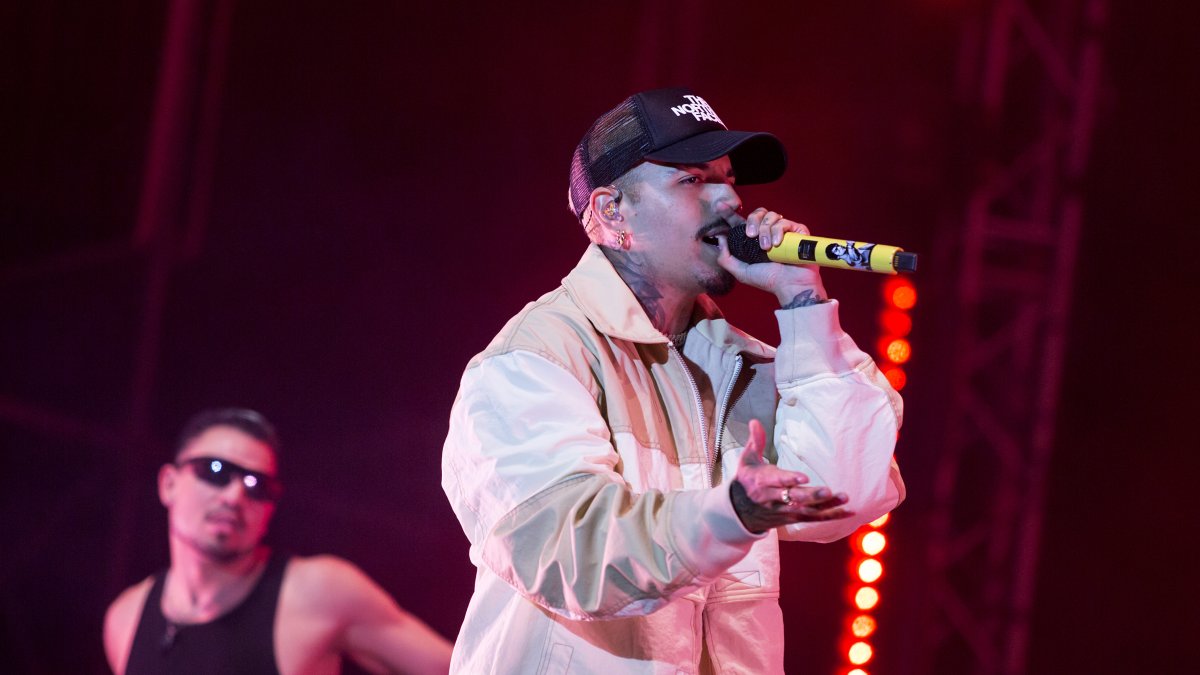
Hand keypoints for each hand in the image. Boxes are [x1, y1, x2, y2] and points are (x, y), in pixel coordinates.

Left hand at [714, 206, 828, 305]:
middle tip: (751, 235)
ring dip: (765, 231)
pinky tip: (777, 244)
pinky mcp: (796, 230)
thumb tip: (720, 238)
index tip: (719, 206)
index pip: (740, 223)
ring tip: (767, 248)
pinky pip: (784, 222)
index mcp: (753, 240)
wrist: (790, 284)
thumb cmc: (768, 280)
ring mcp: (783, 230)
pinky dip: (778, 231)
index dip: (729, 213)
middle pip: (756, 213)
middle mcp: (767, 232)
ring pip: (770, 216)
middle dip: (752, 221)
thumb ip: (726, 258)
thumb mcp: (741, 272)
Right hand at [730, 419, 852, 532]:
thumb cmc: (746, 481)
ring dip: (827, 506)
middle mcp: (772, 498)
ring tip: (844, 497)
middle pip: (793, 498)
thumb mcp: (746, 460)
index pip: (776, 481)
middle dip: (811, 495)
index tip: (804, 477)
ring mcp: (783, 510)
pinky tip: (849, 512)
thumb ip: (755, 441)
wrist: (738, 512)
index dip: (789, 479)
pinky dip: (831, 516)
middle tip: (828, 490)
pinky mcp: (792, 518)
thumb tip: (755, 422)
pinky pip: (813, 519)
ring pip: (807, 510)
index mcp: (761, 482)